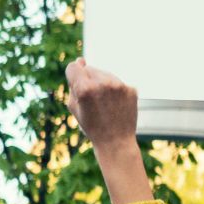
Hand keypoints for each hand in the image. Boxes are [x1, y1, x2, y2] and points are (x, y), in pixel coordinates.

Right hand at [67, 59, 151, 203]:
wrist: (116, 142)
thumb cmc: (91, 126)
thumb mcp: (73, 106)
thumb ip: (73, 83)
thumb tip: (81, 61)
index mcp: (85, 88)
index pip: (74, 67)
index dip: (72, 75)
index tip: (76, 84)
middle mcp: (103, 83)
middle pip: (90, 69)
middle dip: (87, 80)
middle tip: (91, 100)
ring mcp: (119, 85)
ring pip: (104, 73)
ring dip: (101, 83)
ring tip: (103, 104)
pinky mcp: (131, 89)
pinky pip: (117, 82)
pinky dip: (114, 90)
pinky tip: (114, 105)